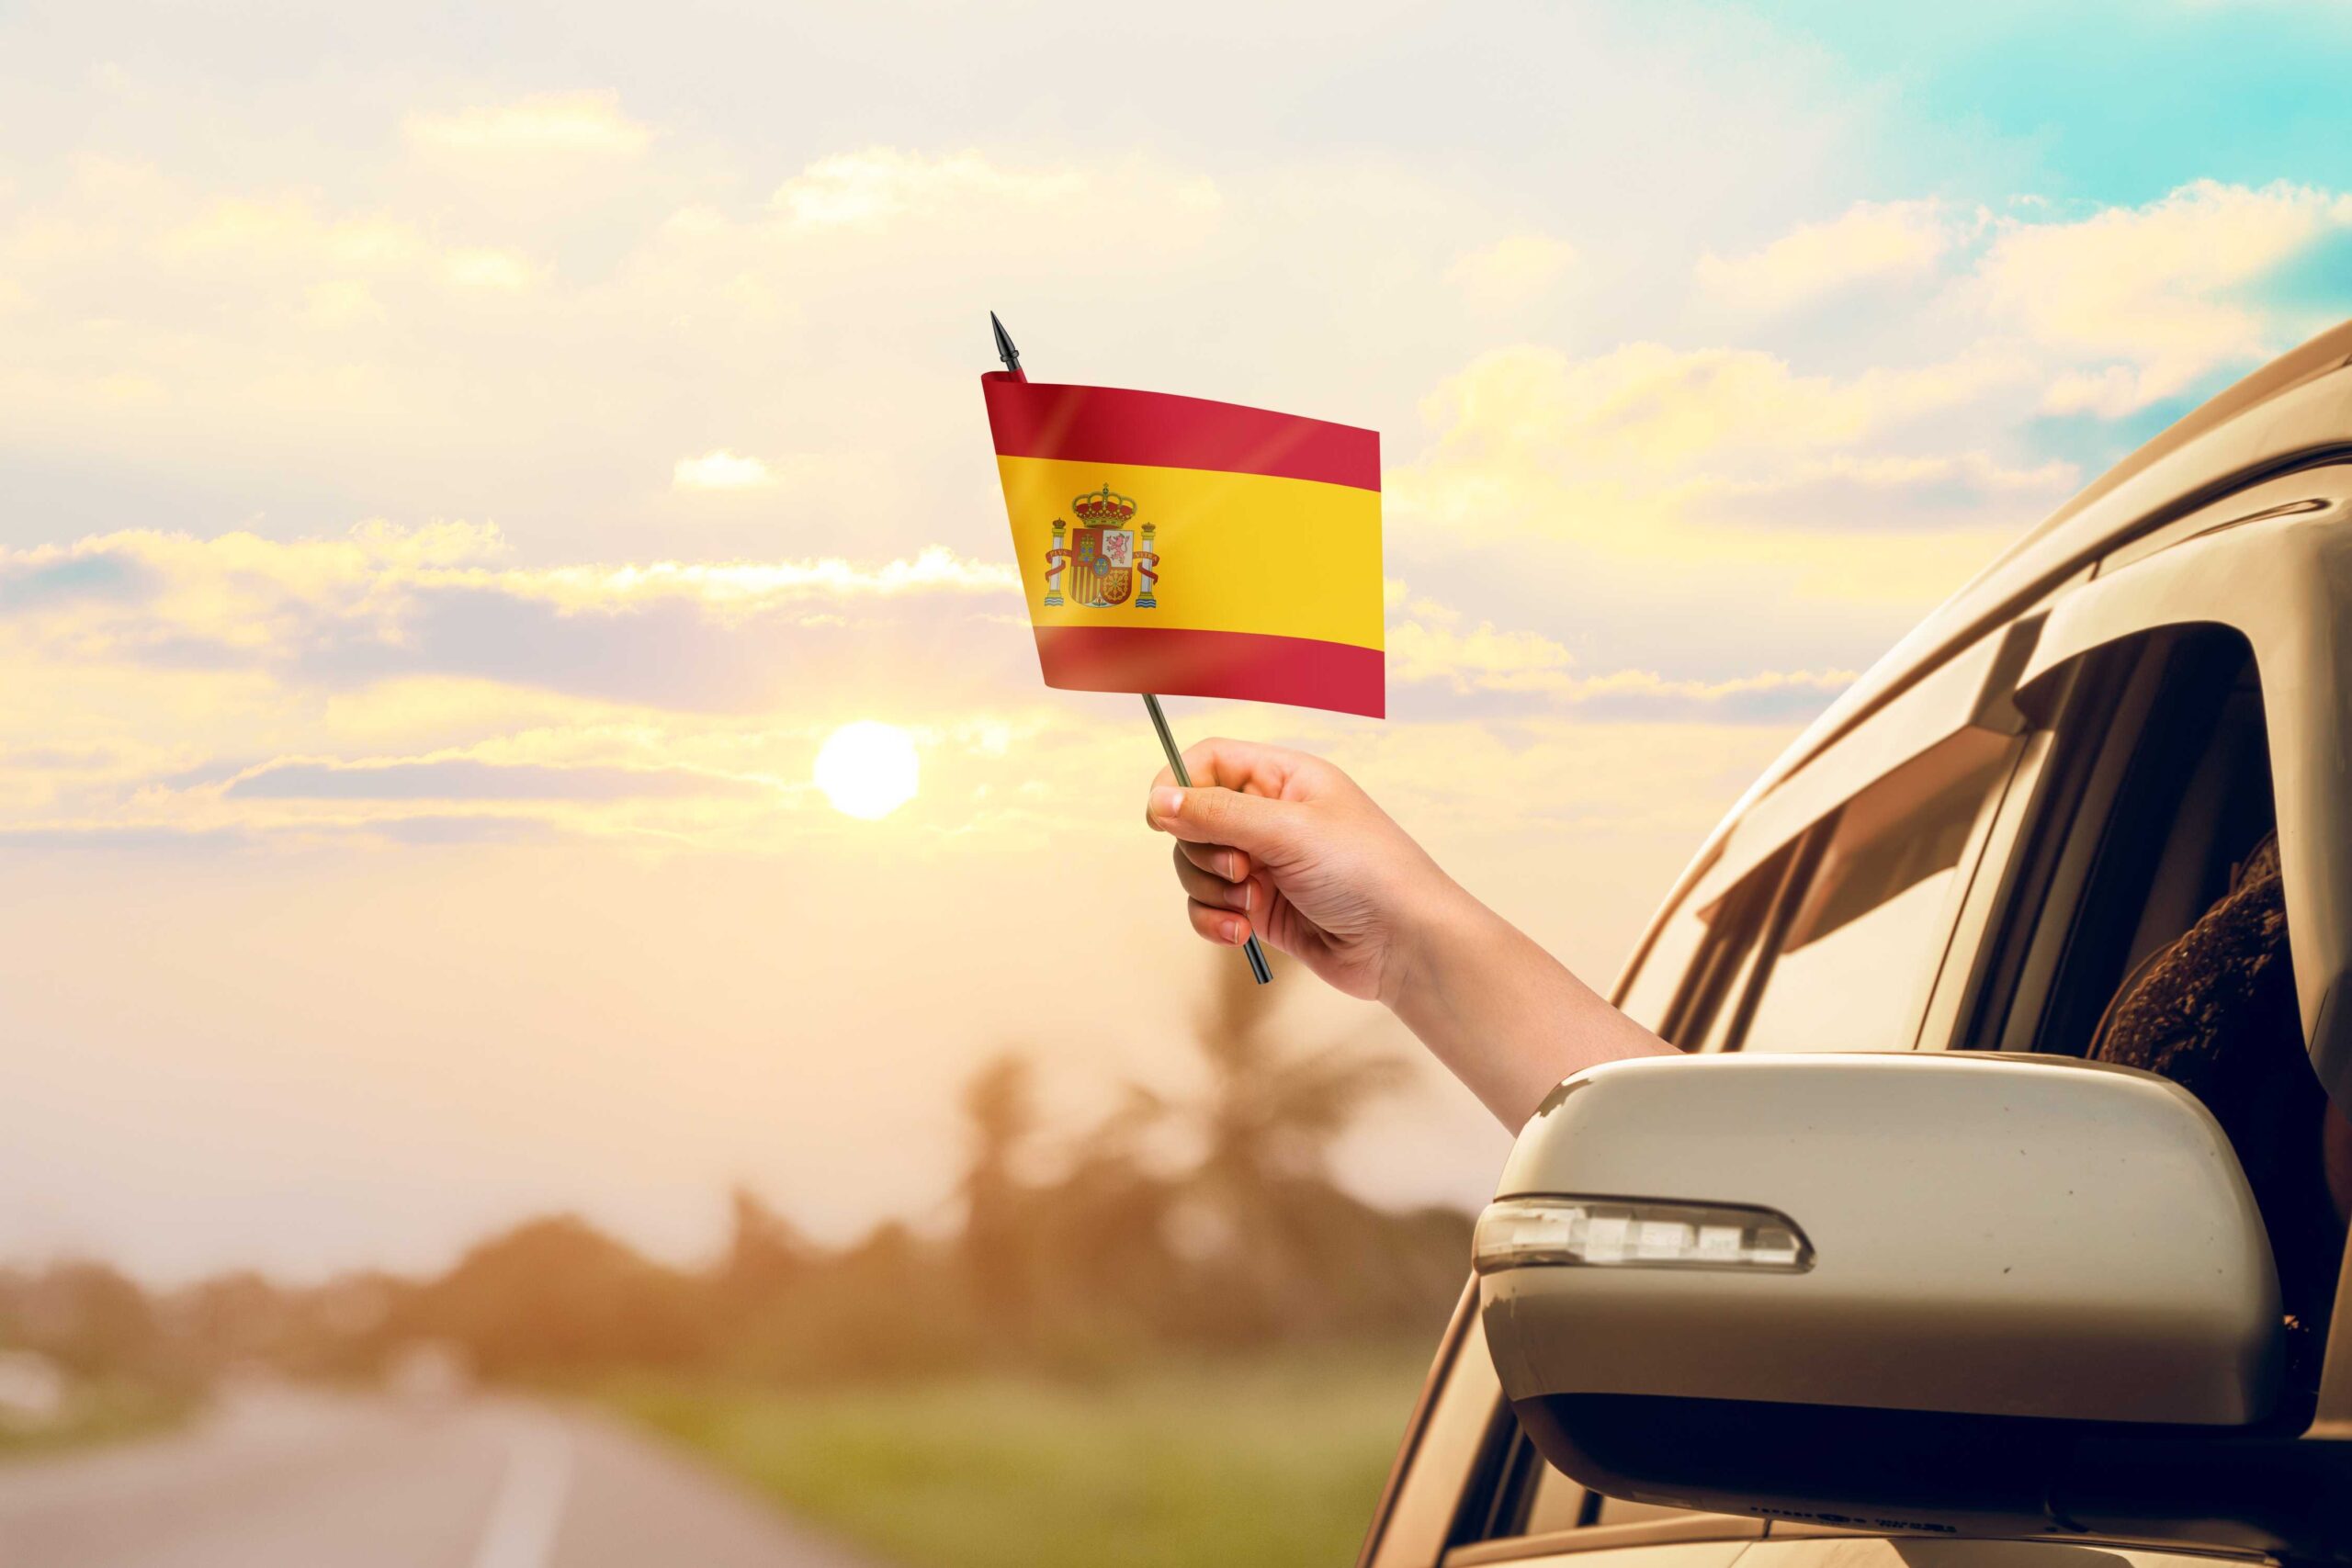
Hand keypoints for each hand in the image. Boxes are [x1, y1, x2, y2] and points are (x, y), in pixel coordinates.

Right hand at [1144, 738, 1460, 1003]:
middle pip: (1193, 818)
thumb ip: (1218, 813)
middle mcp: (1270, 816)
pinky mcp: (1261, 908)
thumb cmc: (1367, 871)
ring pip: (1196, 866)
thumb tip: (1158, 801)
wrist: (1406, 944)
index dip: (1177, 784)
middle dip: (1202, 851)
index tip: (1163, 818)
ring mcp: (1263, 864)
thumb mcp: (1290, 830)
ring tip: (1248, 906)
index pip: (1208, 761)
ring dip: (1209, 890)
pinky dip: (1215, 920)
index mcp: (1283, 778)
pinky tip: (1241, 934)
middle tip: (1241, 870)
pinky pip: (1210, 906)